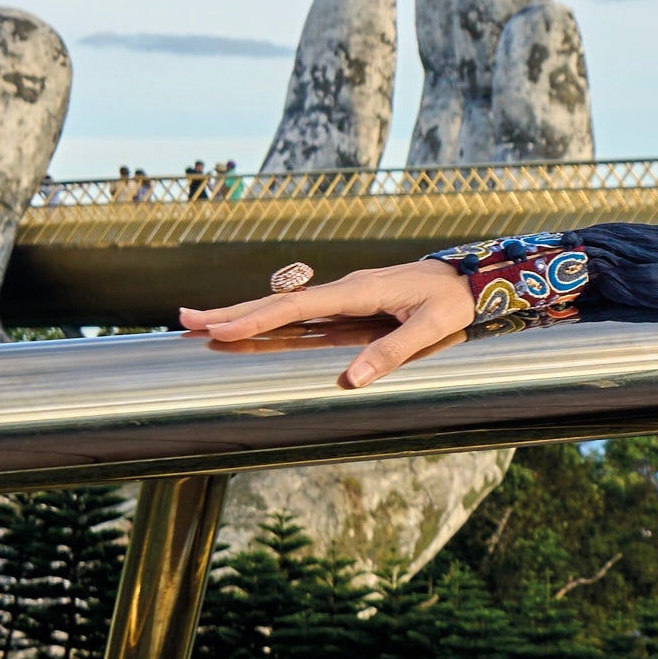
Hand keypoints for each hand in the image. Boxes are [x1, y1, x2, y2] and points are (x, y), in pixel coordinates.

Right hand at [178, 261, 474, 389]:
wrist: (473, 278)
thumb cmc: (453, 302)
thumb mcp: (429, 329)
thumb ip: (391, 353)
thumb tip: (351, 380)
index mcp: (357, 291)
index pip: (295, 307)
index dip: (256, 318)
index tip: (219, 329)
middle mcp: (345, 288)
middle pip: (277, 302)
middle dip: (232, 312)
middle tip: (184, 319)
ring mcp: (345, 294)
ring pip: (285, 306)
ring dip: (245, 313)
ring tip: (203, 323)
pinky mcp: (351, 302)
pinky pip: (303, 312)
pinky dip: (272, 318)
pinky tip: (253, 326)